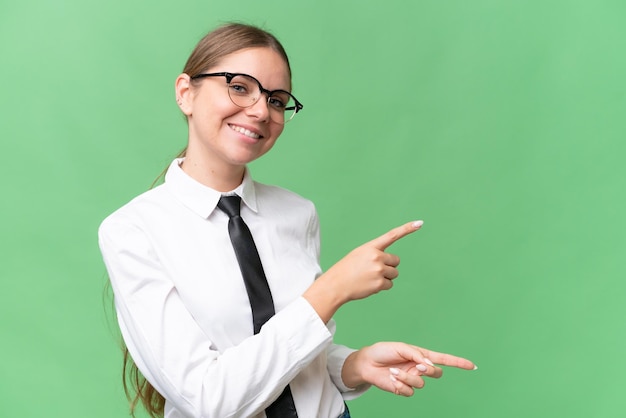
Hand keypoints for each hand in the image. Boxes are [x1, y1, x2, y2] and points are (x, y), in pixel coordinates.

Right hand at [303, 221, 422, 321]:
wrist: (336, 284)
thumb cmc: (347, 269)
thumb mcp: (359, 255)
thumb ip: (375, 254)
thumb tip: (392, 265)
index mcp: (371, 247)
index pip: (392, 235)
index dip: (407, 229)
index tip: (419, 223)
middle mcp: (376, 256)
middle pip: (396, 261)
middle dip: (389, 266)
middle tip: (374, 270)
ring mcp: (379, 270)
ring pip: (394, 274)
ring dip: (385, 277)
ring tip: (369, 278)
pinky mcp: (380, 283)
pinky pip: (389, 285)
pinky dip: (382, 287)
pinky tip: (369, 285)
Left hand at [342, 342, 475, 396]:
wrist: (367, 363)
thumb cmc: (384, 351)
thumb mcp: (402, 348)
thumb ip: (417, 355)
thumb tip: (429, 365)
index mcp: (421, 355)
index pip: (444, 360)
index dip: (458, 363)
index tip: (472, 366)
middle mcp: (419, 368)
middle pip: (436, 373)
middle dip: (429, 370)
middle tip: (418, 366)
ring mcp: (412, 379)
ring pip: (421, 383)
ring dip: (408, 377)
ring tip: (394, 371)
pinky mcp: (403, 388)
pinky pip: (409, 391)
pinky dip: (400, 385)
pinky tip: (392, 379)